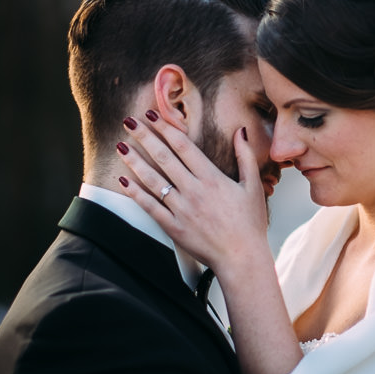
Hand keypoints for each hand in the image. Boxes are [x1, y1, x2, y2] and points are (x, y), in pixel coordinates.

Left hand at [116, 113, 268, 270]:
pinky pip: (150, 207)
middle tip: (129, 122)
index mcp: (212, 178)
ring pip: (153, 180)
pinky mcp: (174, 227)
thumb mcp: (253, 186)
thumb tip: (241, 131)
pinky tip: (124, 181)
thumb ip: (245, 156)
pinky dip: (136, 193)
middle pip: (164, 158)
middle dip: (145, 137)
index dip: (166, 128)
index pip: (184, 146)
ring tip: (121, 146)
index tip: (152, 115)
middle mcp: (194, 190)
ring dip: (135, 161)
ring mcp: (182, 209)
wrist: (242, 258)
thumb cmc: (250, 223)